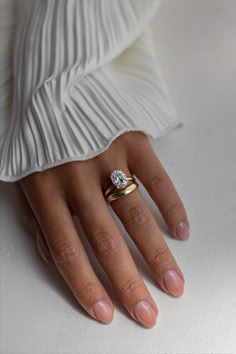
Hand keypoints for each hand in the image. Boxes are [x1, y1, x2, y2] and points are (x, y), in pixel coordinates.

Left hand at [15, 131, 188, 327]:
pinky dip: (171, 205)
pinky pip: (156, 177)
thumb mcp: (24, 178)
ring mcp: (107, 157)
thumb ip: (36, 219)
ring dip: (156, 253)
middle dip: (128, 282)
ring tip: (173, 282)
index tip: (106, 313)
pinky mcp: (131, 140)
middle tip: (148, 313)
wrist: (54, 86)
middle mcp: (77, 177)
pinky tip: (181, 232)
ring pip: (135, 214)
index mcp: (45, 189)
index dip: (85, 285)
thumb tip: (55, 259)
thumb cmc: (38, 140)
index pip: (66, 249)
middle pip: (105, 239)